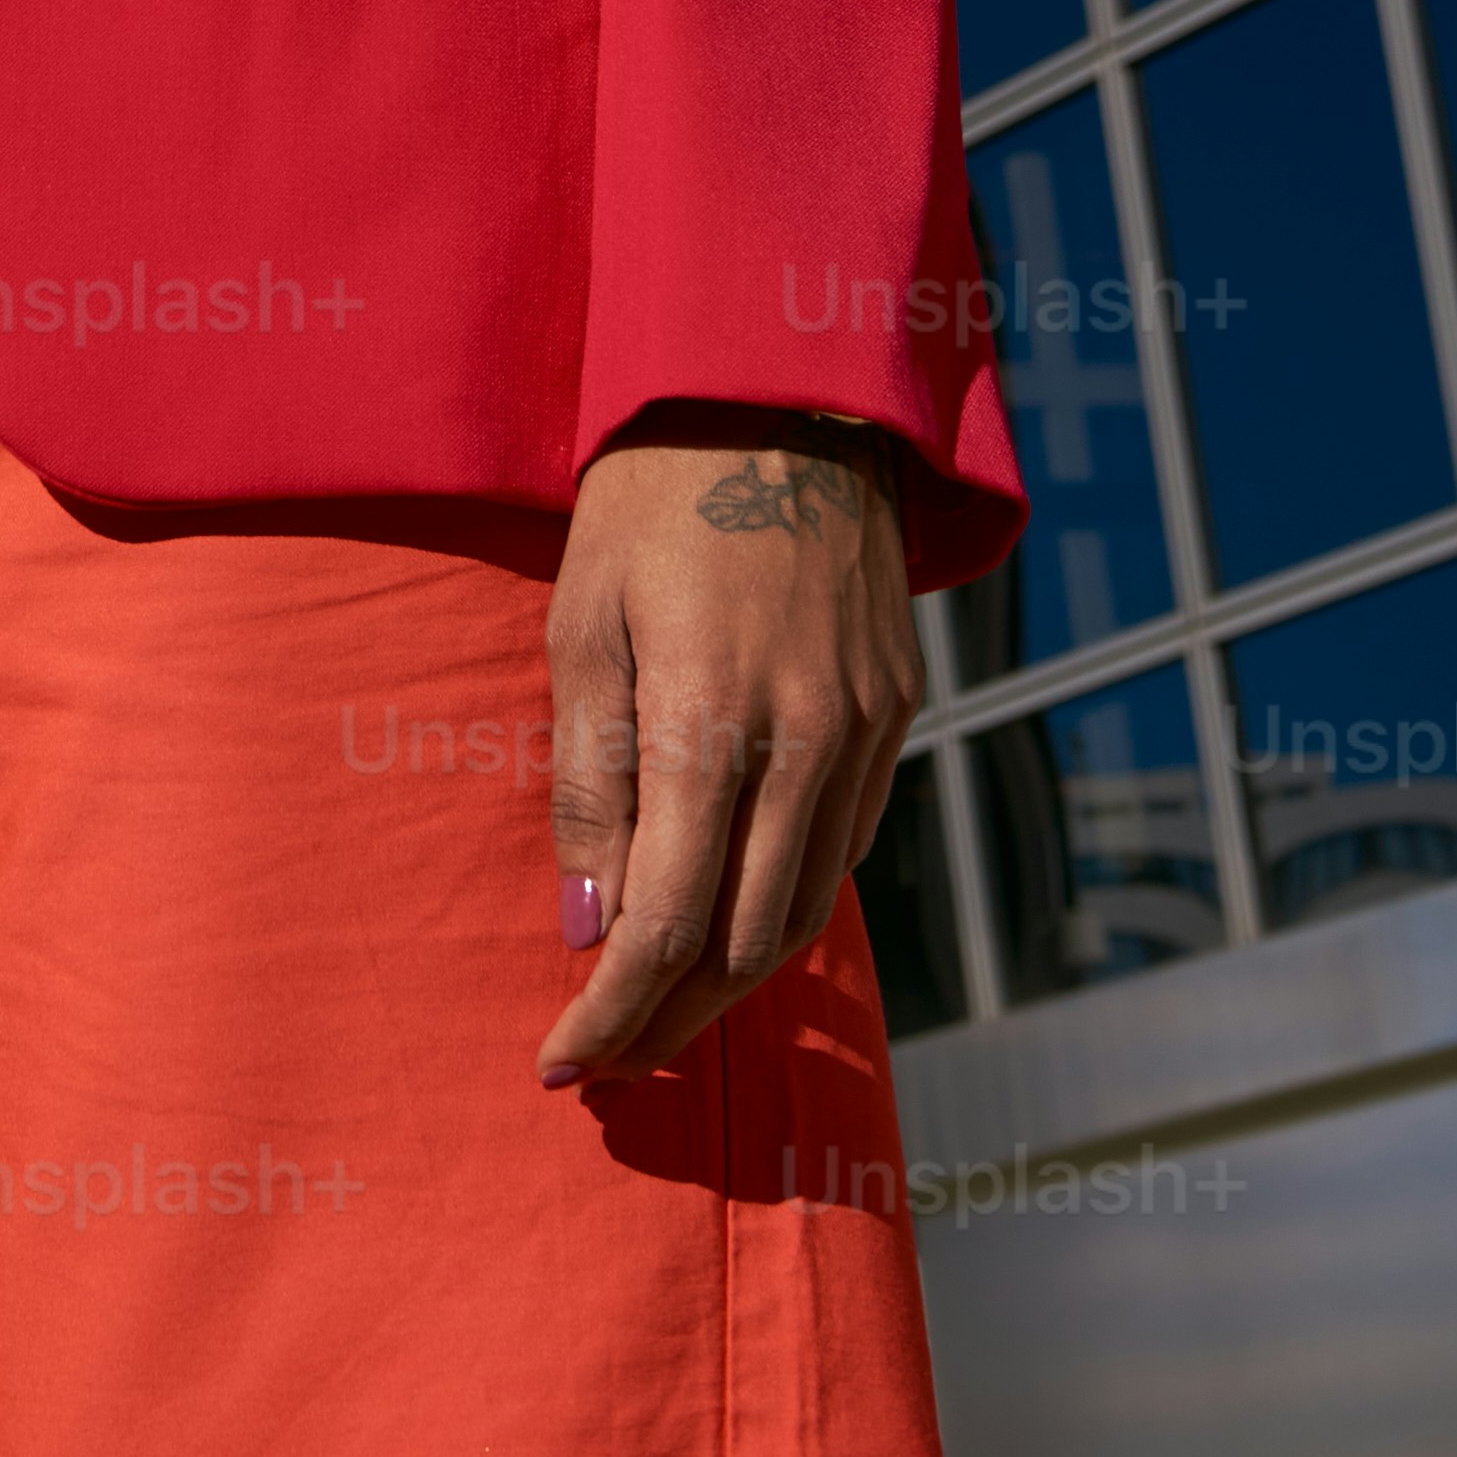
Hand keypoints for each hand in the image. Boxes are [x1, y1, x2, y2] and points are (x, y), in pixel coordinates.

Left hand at [536, 410, 920, 1087]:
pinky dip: (786, 903)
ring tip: (658, 1009)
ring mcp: (866, 729)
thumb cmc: (651, 501)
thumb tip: (587, 926)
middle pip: (745, 945)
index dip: (611, 1010)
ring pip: (807, 911)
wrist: (782, 396)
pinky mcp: (897, 712)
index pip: (665, 923)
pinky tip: (729, 914)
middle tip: (605, 1057)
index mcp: (712, 717)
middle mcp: (807, 740)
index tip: (560, 1060)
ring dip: (731, 980)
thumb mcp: (582, 624)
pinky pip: (845, 847)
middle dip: (669, 1020)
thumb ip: (587, 783)